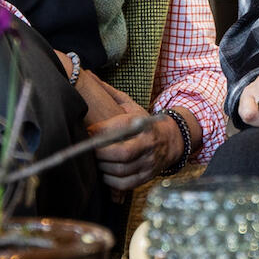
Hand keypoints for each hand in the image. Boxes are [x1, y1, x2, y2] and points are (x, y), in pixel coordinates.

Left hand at [77, 70, 166, 191]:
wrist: (172, 141)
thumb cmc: (144, 123)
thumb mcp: (131, 106)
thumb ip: (109, 93)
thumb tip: (88, 75)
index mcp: (142, 124)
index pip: (118, 129)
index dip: (98, 132)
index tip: (86, 131)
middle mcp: (147, 144)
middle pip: (121, 153)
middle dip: (99, 153)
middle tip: (86, 149)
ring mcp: (148, 162)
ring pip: (121, 170)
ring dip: (102, 167)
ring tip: (94, 160)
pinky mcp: (146, 177)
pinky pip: (124, 184)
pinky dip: (110, 180)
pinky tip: (104, 172)